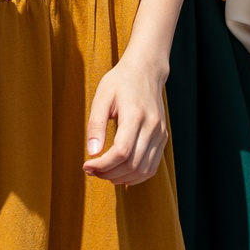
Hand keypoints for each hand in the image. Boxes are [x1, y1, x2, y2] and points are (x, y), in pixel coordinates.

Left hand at [84, 52, 169, 185]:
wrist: (146, 71)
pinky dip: (135, 176)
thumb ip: (96, 125)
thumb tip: (92, 152)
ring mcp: (160, 134)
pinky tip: (119, 173)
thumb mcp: (102, 97)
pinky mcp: (162, 138)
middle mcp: (152, 127)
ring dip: (121, 178)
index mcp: (135, 115)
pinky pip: (151, 167)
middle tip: (91, 170)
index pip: (122, 152)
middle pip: (132, 164)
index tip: (86, 165)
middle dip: (108, 173)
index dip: (103, 165)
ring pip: (143, 170)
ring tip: (103, 172)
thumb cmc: (120, 82)